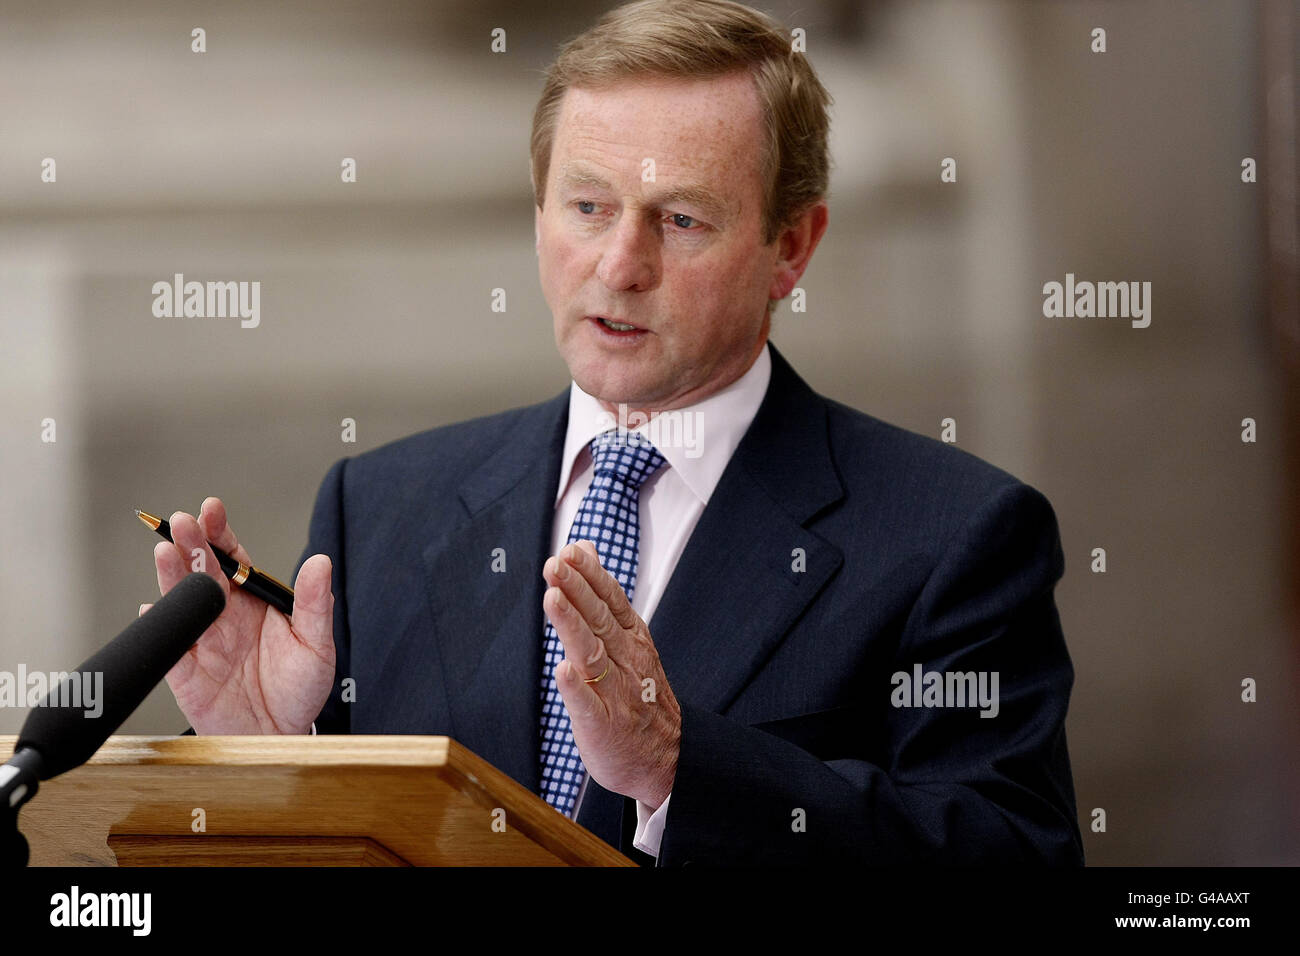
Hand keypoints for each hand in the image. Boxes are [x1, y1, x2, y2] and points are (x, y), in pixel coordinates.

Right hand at [144, 496, 334, 734]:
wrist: (281, 734)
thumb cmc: (299, 688)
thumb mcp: (317, 644)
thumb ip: (316, 604)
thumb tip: (321, 562)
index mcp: (252, 601)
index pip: (234, 558)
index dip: (220, 532)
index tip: (212, 509)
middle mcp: (223, 615)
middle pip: (202, 572)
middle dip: (191, 545)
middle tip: (182, 522)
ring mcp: (202, 641)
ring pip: (181, 602)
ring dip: (172, 576)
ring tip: (166, 552)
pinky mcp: (186, 673)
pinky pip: (169, 648)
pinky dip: (160, 628)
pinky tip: (152, 608)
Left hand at [542, 540, 679, 808]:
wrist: (669, 757)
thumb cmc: (639, 694)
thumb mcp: (627, 637)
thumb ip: (602, 595)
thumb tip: (584, 548)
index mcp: (630, 639)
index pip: (610, 600)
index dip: (590, 575)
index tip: (570, 552)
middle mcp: (624, 661)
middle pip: (598, 620)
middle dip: (576, 590)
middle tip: (555, 564)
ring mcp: (614, 693)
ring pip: (591, 654)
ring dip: (571, 626)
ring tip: (553, 600)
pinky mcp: (601, 726)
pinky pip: (587, 706)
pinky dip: (575, 689)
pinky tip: (560, 671)